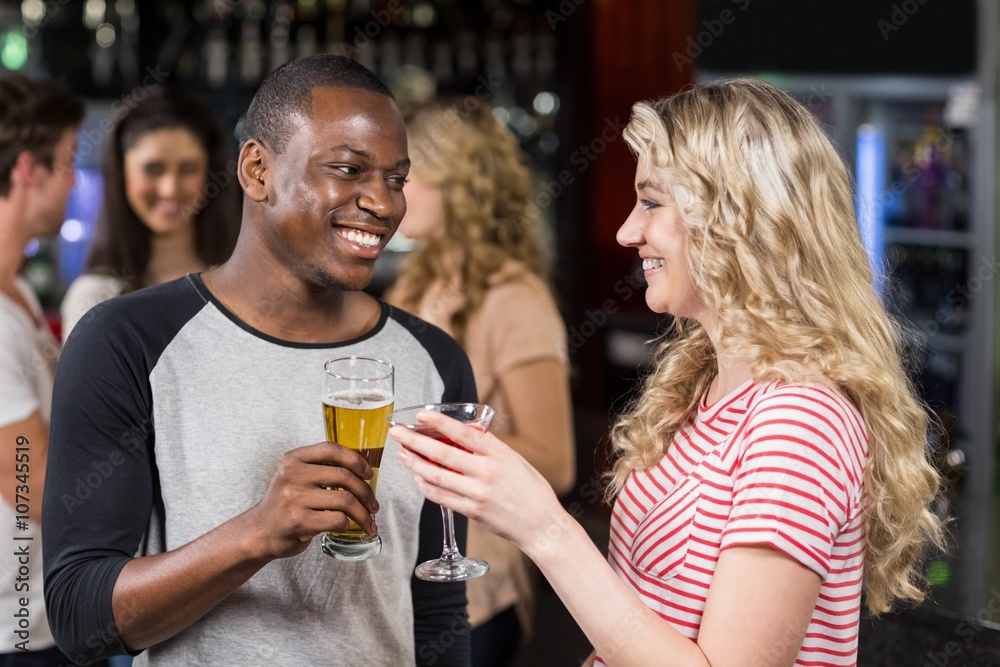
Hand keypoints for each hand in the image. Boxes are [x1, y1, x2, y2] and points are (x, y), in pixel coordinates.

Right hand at [244, 441, 378, 558]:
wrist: (259, 532)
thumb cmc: (286, 505)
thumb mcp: (295, 477)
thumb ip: (320, 468)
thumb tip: (362, 470)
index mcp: (294, 459)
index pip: (331, 449)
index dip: (356, 459)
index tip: (369, 473)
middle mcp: (292, 475)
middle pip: (344, 476)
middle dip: (366, 492)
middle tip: (373, 504)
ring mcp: (294, 498)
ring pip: (345, 500)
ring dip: (363, 513)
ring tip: (369, 521)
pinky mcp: (299, 521)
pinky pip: (337, 519)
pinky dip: (348, 524)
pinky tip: (348, 528)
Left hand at [390, 411, 563, 553]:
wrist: (541, 525)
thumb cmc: (532, 490)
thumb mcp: (516, 460)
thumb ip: (491, 448)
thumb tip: (465, 435)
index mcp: (500, 454)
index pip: (464, 433)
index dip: (440, 422)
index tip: (421, 414)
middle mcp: (487, 473)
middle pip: (442, 454)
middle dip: (415, 441)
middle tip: (398, 432)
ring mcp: (478, 494)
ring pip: (436, 476)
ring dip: (415, 464)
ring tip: (402, 455)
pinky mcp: (472, 512)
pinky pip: (441, 497)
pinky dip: (426, 487)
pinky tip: (418, 478)